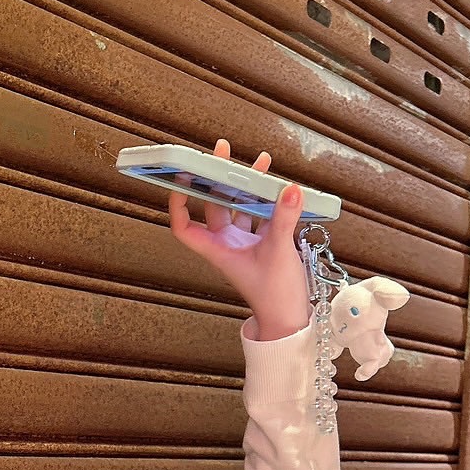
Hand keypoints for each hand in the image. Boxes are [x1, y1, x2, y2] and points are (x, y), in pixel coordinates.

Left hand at [167, 139, 311, 340]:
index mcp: (217, 249)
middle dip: (217, 178)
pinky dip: (267, 200)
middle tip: (220, 150)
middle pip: (213, 206)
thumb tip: (291, 189)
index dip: (178, 204)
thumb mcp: (278, 251)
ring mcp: (243, 243)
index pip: (184, 226)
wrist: (290, 318)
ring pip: (238, 207)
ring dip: (246, 185)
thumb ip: (283, 218)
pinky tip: (278, 184)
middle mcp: (226, 244)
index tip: (182, 179)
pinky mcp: (262, 243)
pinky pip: (260, 215)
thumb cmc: (274, 295)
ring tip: (259, 161)